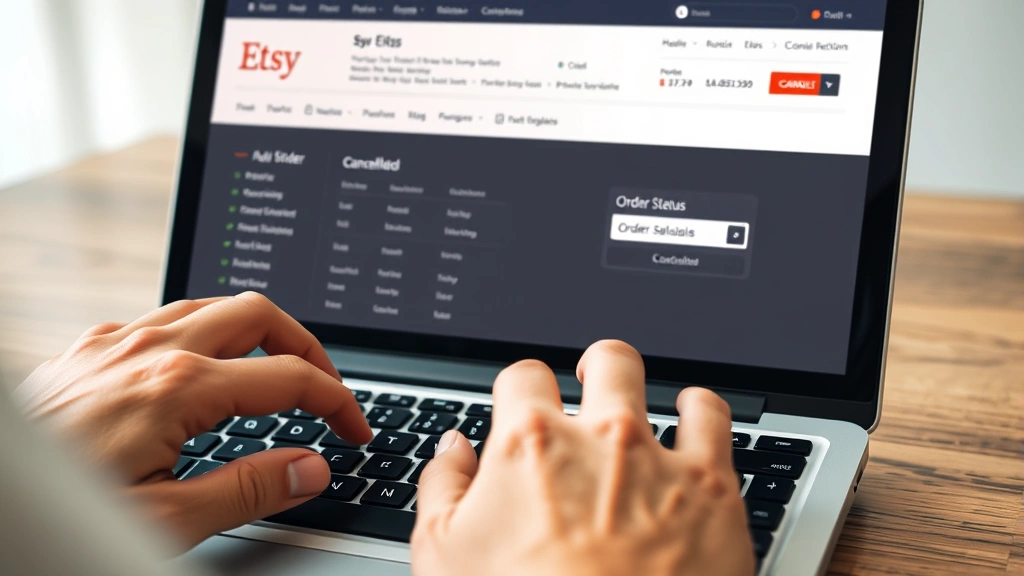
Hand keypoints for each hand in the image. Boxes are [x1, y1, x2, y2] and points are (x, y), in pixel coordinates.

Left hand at [15, 292, 372, 549]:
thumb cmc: (63, 514)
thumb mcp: (164, 522)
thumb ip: (247, 490)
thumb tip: (311, 468)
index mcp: (178, 387)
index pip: (289, 377)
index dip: (337, 402)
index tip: (353, 430)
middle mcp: (148, 349)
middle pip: (258, 314)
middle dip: (307, 346)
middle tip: (325, 389)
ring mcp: (113, 343)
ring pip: (210, 305)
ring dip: (256, 333)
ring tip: (274, 372)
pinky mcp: (86, 350)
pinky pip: (162, 317)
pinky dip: (204, 333)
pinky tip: (202, 370)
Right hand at [412, 340, 753, 575]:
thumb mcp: (443, 555)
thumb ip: (443, 486)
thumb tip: (452, 449)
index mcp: (530, 443)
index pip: (524, 377)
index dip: (522, 389)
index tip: (525, 404)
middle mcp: (599, 437)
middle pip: (604, 363)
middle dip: (594, 368)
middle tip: (590, 383)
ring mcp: (661, 458)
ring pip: (661, 386)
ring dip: (650, 391)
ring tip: (646, 404)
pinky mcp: (714, 488)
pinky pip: (714, 420)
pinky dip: (702, 411)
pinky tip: (695, 416)